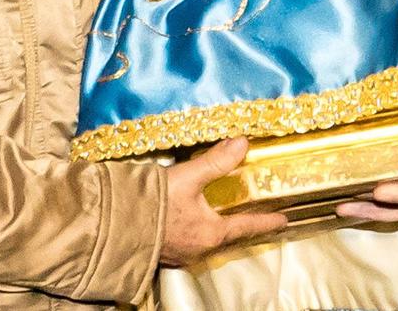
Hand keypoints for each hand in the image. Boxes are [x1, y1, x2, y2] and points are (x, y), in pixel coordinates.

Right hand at [160, 139, 287, 265]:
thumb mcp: (188, 176)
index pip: (247, 226)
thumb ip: (216, 160)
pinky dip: (195, 232)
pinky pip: (188, 243)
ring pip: (207, 241)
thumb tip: (242, 142)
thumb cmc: (153, 203)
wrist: (113, 226)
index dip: (267, 222)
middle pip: (228, 236)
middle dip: (241, 226)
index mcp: (211, 233)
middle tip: (255, 218)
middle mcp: (199, 248)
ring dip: (216, 229)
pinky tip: (189, 224)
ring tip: (223, 218)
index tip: (284, 221)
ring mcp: (180, 254)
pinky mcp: (163, 252)